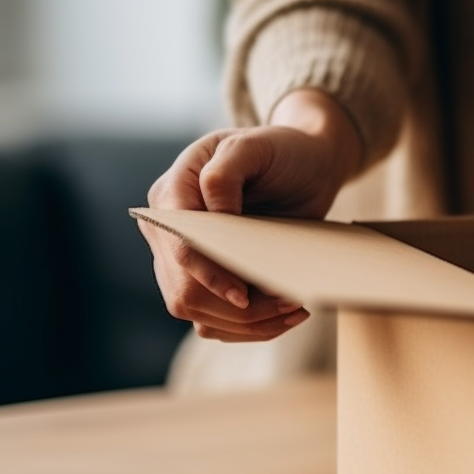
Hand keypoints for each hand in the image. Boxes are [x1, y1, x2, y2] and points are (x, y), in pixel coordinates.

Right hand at [137, 89, 362, 341]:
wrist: (305, 165)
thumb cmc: (281, 151)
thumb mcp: (256, 145)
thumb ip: (226, 170)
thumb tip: (214, 210)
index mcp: (171, 193)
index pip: (178, 245)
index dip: (207, 274)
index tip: (243, 295)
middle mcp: (168, 231)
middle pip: (184, 290)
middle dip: (236, 308)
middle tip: (290, 303)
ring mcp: (182, 260)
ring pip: (196, 313)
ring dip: (246, 323)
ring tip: (294, 310)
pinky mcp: (205, 280)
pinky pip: (213, 321)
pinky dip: (248, 328)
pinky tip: (283, 317)